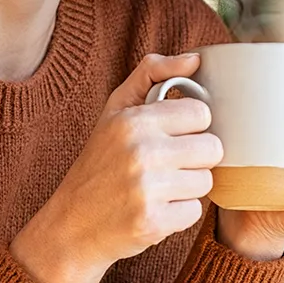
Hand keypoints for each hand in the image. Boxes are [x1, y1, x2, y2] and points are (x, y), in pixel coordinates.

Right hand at [10, 52, 222, 282]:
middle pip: (212, 148)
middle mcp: (141, 151)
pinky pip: (195, 212)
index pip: (201, 113)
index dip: (190, 126)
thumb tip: (195, 58)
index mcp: (133, 120)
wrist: (71, 224)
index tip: (171, 135)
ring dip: (187, 186)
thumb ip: (152, 74)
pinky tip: (153, 208)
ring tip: (158, 187)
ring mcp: (147, 189)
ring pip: (206, 181)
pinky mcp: (153, 223)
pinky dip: (178, 213)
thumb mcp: (115, 110)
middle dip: (194, 158)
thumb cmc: (99, 162)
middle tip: (167, 164)